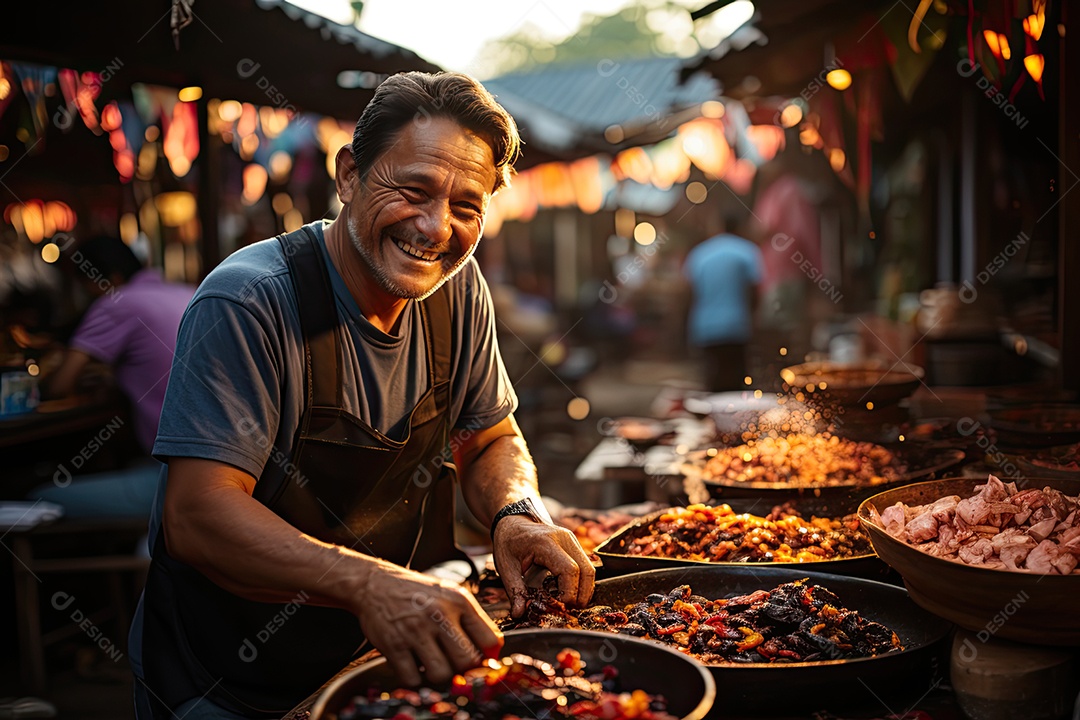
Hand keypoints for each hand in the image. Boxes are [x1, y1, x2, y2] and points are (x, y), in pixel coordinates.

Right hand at [350, 562, 502, 686]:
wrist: (376, 584)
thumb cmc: (418, 593)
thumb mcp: (450, 594)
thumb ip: (472, 620)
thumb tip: (492, 653)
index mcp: (459, 601)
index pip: (490, 640)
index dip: (489, 657)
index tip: (482, 660)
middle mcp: (440, 614)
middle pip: (468, 661)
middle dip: (464, 670)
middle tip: (455, 664)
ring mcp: (416, 630)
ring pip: (441, 674)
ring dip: (438, 674)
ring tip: (432, 661)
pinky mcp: (394, 644)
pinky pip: (413, 678)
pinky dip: (414, 677)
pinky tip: (413, 662)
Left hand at [492, 515, 595, 616]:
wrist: (513, 521)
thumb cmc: (508, 541)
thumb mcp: (506, 567)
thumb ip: (515, 591)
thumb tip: (519, 614)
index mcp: (545, 543)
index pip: (569, 570)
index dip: (570, 592)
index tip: (560, 606)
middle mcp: (564, 539)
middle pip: (586, 570)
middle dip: (582, 595)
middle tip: (570, 610)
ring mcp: (571, 540)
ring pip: (590, 568)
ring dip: (584, 590)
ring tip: (571, 604)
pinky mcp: (573, 545)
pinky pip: (585, 565)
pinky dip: (582, 582)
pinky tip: (571, 592)